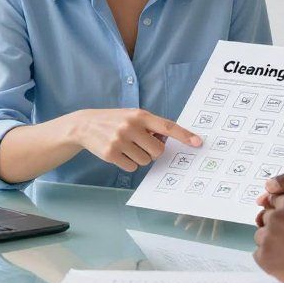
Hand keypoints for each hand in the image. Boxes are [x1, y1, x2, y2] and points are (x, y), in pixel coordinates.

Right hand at [74, 108, 200, 171]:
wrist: (85, 125)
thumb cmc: (115, 121)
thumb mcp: (132, 116)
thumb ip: (150, 126)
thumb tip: (167, 140)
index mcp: (140, 115)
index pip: (167, 126)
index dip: (184, 135)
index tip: (198, 142)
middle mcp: (131, 127)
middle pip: (158, 151)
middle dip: (152, 151)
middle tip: (140, 144)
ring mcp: (120, 140)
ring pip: (145, 161)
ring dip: (139, 157)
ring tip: (126, 146)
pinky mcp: (111, 153)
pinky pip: (132, 167)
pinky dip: (128, 163)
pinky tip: (118, 153)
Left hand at [253, 190, 283, 282]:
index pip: (275, 201)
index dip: (283, 210)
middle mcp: (276, 217)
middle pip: (267, 218)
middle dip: (277, 225)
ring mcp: (268, 238)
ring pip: (262, 236)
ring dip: (271, 241)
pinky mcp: (264, 259)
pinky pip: (258, 254)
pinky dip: (268, 257)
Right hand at [256, 158, 283, 235]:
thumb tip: (268, 185)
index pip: (281, 171)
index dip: (269, 179)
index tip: (257, 187)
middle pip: (278, 189)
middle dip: (268, 197)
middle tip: (258, 206)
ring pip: (282, 204)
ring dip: (272, 211)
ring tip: (262, 219)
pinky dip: (281, 221)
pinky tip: (272, 228)